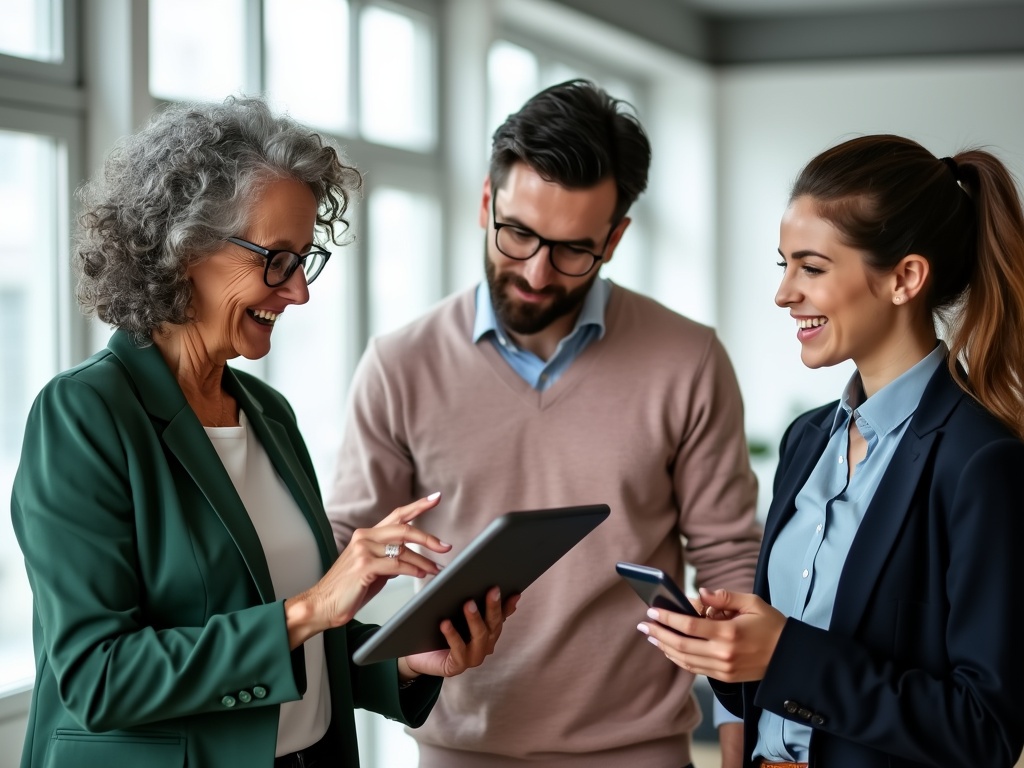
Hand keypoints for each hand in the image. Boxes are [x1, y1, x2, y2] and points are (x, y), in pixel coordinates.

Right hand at [284, 493, 450, 647]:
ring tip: (436, 569)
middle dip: (428, 537)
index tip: (435, 498)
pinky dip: (413, 570)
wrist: (322, 605)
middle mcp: (364, 538)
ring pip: (403, 550)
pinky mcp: (364, 566)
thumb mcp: (372, 570)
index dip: (418, 506)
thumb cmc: (347, 590)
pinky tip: (421, 574)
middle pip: (403, 529)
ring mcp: (363, 550)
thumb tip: (408, 559)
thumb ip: (389, 560)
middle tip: (445, 546)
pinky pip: (396, 565)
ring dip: (424, 561)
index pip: (397, 515)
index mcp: (367, 535)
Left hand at [399, 586, 520, 678]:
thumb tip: (473, 580)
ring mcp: (473, 657)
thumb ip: (466, 602)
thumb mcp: (453, 614)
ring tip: (469, 604)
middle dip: (493, 607)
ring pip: (479, 636)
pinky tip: (445, 623)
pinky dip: (452, 635)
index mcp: (487, 632)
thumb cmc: (438, 633)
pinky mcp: (457, 665)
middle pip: (493, 624)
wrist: (419, 658)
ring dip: (475, 619)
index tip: (514, 591)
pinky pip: (458, 649)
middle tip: (492, 590)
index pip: (501, 617)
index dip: (508, 605)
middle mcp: (485, 645)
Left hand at [636, 588, 785, 682]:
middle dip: (659, 634)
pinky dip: (678, 658)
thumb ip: (724, 597)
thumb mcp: (752, 603)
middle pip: (680, 645)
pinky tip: (670, 648)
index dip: (667, 618)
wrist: (790, 657)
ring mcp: (722, 669)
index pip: (688, 626)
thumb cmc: (772, 626)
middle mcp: (722, 654)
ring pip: (684, 660)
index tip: (652, 611)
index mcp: (728, 633)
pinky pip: (694, 668)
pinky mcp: (724, 677)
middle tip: (643, 625)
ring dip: (665, 647)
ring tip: (652, 636)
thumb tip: (700, 593)